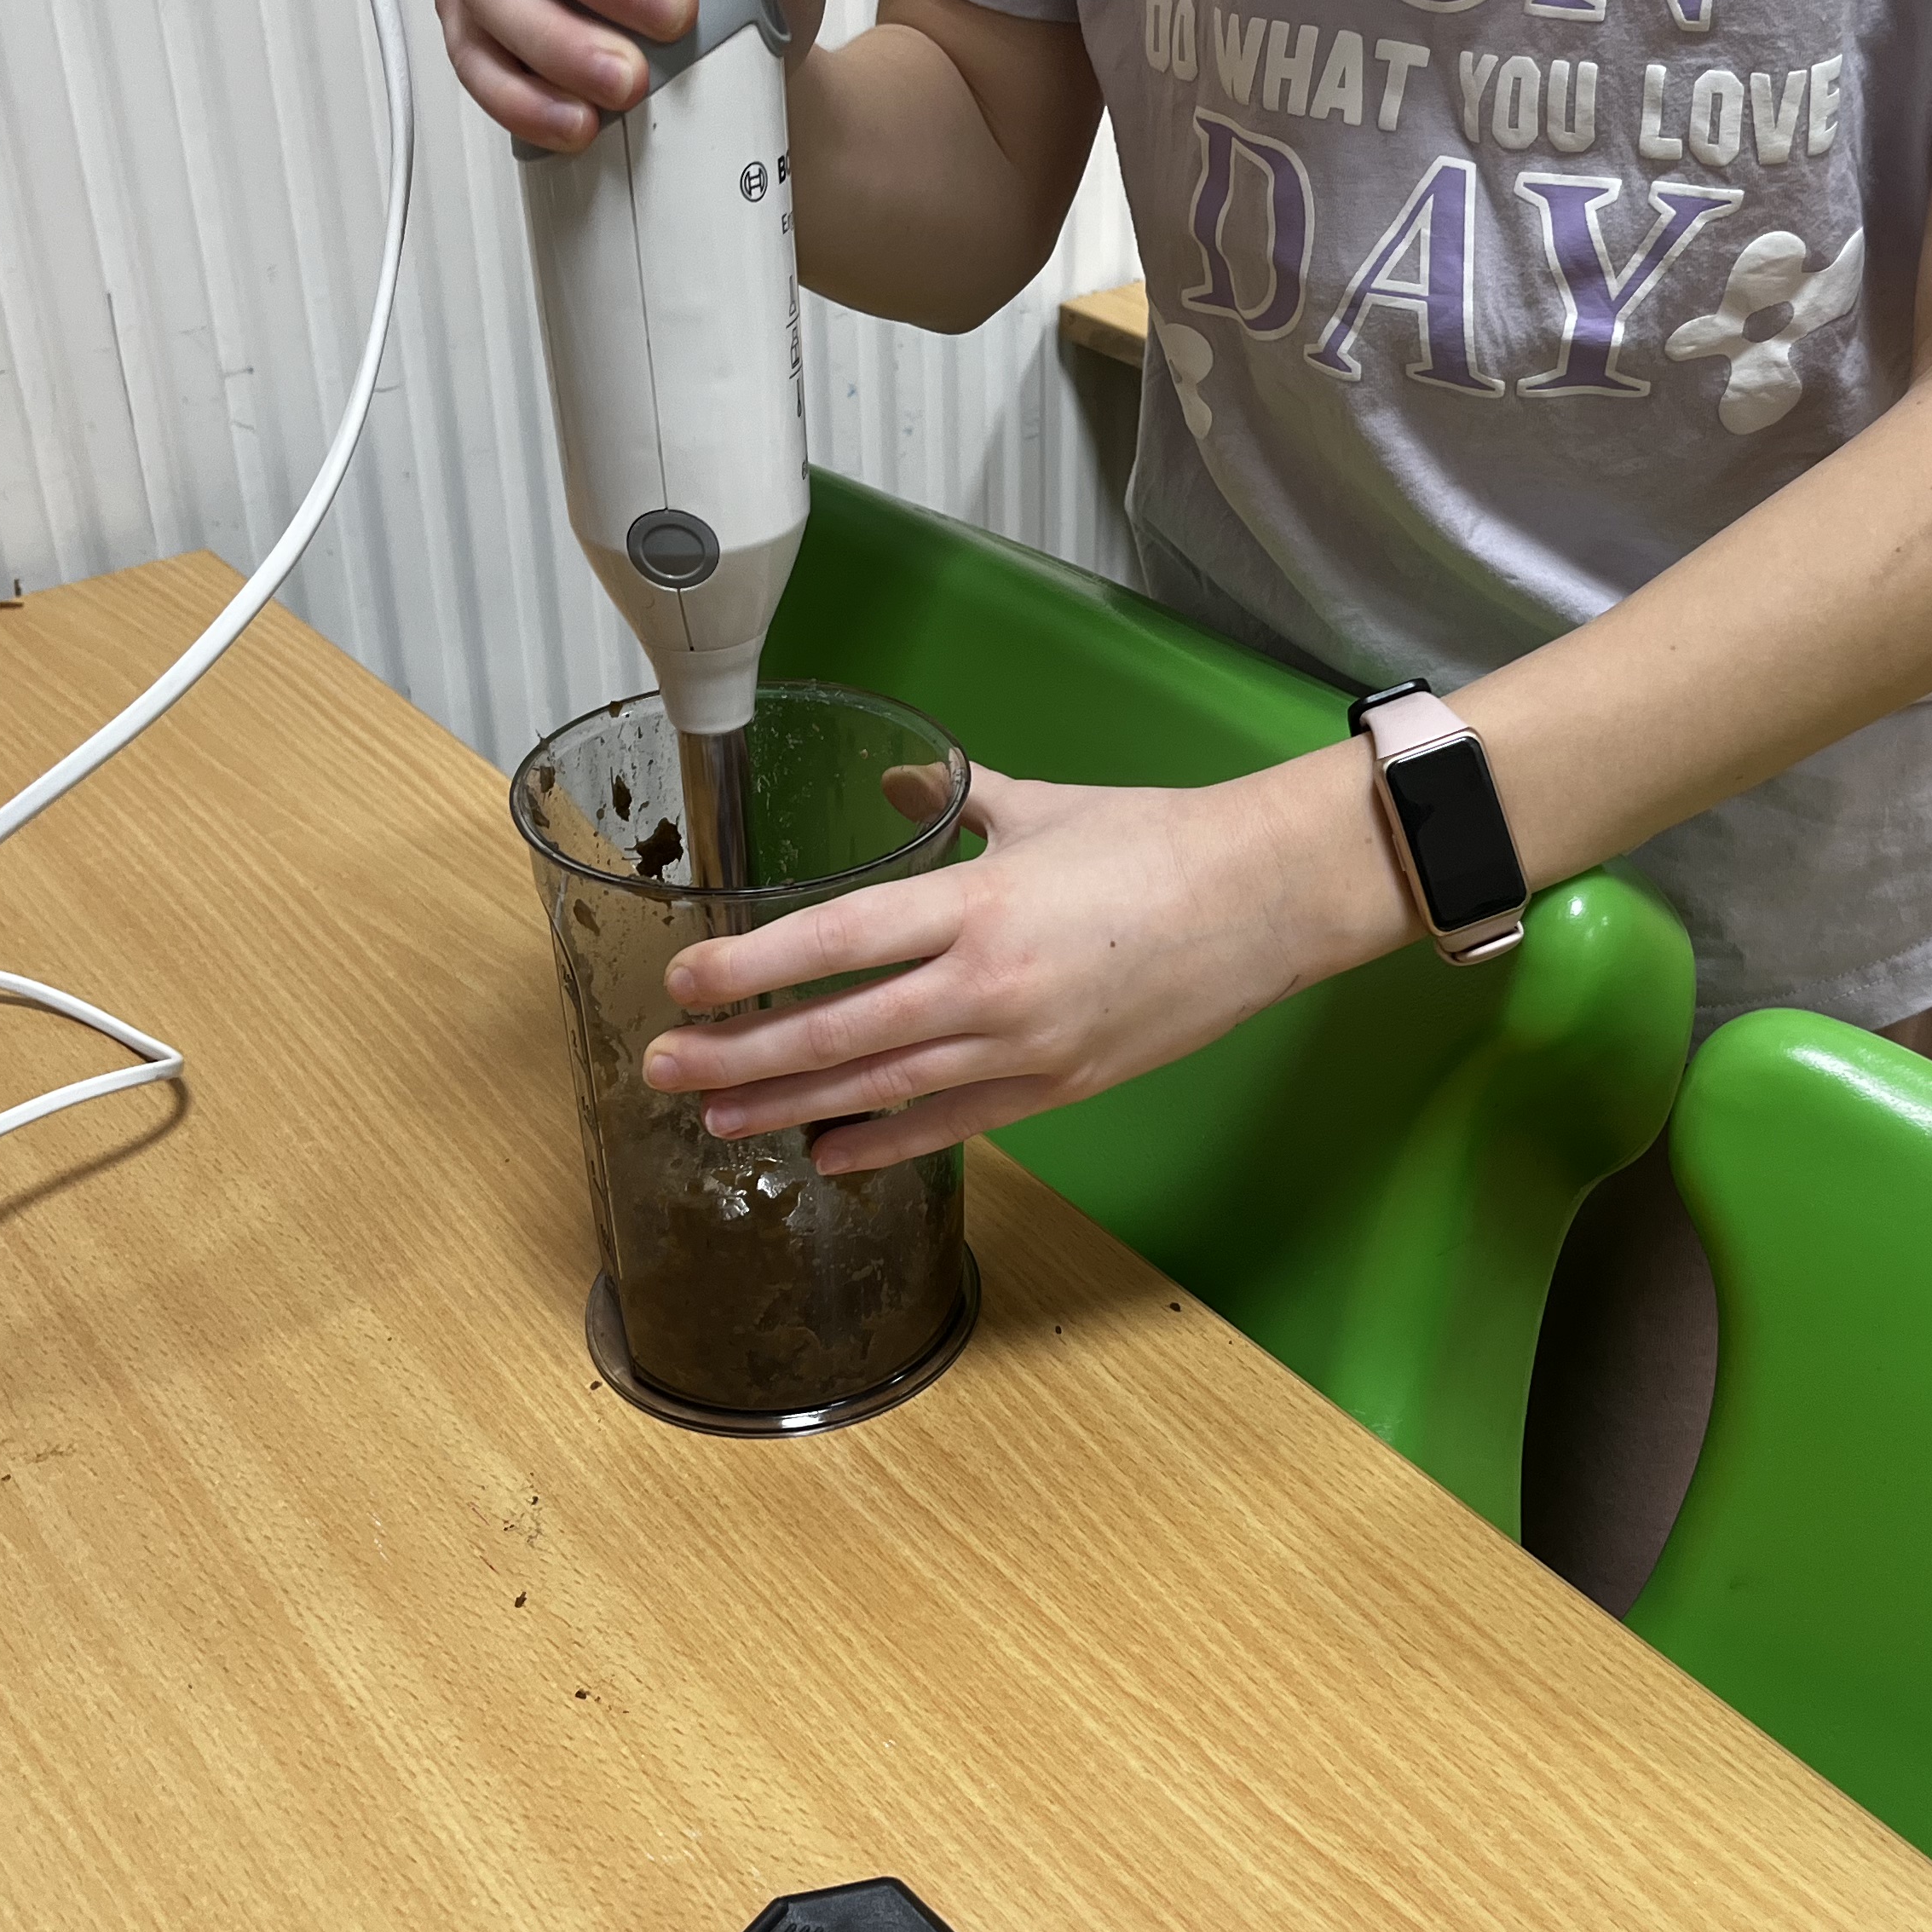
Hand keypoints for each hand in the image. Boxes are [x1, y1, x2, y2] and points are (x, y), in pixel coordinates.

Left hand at [639, 748, 1417, 1177]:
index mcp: (977, 902)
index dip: (749, 969)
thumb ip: (952, 798)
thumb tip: (893, 780)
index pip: (833, 940)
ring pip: (881, 1088)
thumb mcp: (1040, 804)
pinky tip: (826, 1151)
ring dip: (790, 1106)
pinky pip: (951, 1124)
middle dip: (739, 1055)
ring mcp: (1024, 1047)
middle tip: (666, 1066)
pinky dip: (882, 1141)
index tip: (684, 983)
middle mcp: (988, 985)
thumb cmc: (1158, 840)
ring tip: (719, 1118)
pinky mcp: (1059, 1088)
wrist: (1266, 900)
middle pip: (837, 1031)